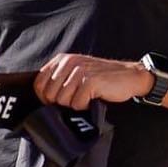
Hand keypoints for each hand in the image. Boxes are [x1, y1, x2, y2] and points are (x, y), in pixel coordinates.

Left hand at [34, 53, 151, 109]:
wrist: (129, 76)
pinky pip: (77, 104)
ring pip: (63, 101)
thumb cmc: (101, 79)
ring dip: (75, 104)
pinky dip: (86, 106)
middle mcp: (69, 62)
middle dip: (62, 102)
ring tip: (87, 96)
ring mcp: (80, 71)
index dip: (45, 98)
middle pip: (50, 95)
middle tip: (77, 97)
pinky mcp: (91, 81)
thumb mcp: (76, 73)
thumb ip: (58, 81)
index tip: (57, 101)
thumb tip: (41, 99)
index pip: (38, 84)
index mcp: (62, 60)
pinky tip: (94, 98)